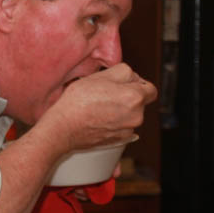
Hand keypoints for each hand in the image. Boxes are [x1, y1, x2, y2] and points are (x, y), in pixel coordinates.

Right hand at [42, 63, 157, 150]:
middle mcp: (137, 116)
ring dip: (120, 110)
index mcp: (135, 97)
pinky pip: (122, 127)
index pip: (150, 89)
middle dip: (127, 96)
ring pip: (130, 115)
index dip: (138, 83)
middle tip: (105, 93)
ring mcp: (128, 130)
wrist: (63, 128)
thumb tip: (132, 77)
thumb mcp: (101, 76)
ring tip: (98, 106)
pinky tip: (97, 118)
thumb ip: (124, 72)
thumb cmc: (79, 101)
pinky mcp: (119, 140)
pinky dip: (114, 122)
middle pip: (139, 102)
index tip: (125, 84)